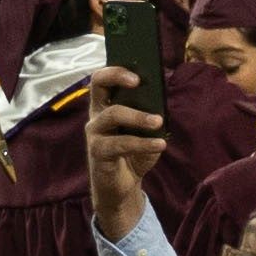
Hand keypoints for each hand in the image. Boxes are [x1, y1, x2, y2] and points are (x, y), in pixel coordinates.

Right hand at [84, 75, 166, 239]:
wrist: (123, 186)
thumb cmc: (135, 152)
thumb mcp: (145, 131)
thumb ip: (149, 114)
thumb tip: (158, 100)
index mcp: (107, 104)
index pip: (104, 78)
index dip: (117, 69)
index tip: (138, 71)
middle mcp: (96, 114)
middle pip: (97, 84)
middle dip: (117, 76)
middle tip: (139, 81)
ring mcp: (95, 133)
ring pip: (113, 114)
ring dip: (138, 116)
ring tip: (159, 121)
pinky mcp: (98, 152)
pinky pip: (121, 143)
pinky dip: (143, 143)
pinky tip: (160, 144)